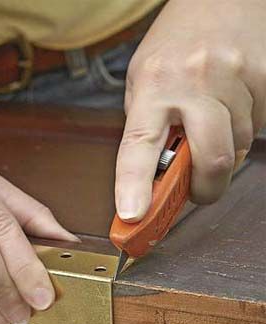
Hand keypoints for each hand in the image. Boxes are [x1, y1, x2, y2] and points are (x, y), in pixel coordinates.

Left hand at [116, 0, 265, 220]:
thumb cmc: (173, 46)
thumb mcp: (142, 83)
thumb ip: (148, 128)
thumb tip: (155, 177)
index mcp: (153, 85)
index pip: (140, 144)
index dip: (134, 185)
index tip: (132, 214)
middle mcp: (194, 81)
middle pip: (211, 159)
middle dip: (204, 189)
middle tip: (195, 190)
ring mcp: (234, 78)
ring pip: (236, 148)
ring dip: (221, 155)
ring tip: (208, 130)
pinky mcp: (264, 78)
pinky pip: (257, 128)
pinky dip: (240, 133)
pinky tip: (228, 111)